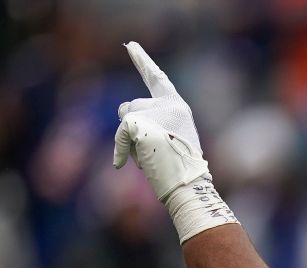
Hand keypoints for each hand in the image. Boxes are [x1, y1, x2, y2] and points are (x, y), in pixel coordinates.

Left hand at [112, 42, 209, 200]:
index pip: (158, 79)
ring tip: (150, 155)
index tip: (130, 45)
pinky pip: (120, 133)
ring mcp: (154, 111)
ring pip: (124, 115)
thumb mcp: (167, 139)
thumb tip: (125, 112)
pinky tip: (123, 164)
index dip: (143, 62)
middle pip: (132, 105)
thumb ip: (149, 121)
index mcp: (178, 107)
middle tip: (153, 151)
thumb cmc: (178, 168)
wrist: (186, 182)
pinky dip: (121, 149)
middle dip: (131, 128)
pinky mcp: (138, 122)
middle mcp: (168, 104)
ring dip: (129, 137)